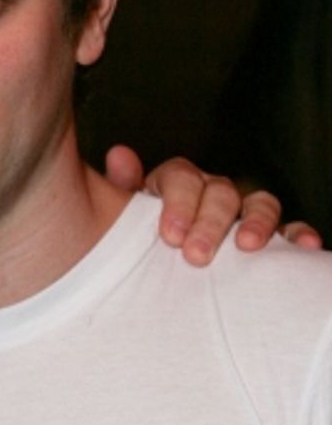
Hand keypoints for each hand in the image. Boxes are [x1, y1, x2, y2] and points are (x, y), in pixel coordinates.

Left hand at [104, 145, 322, 265]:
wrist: (150, 270)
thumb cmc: (134, 242)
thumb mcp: (120, 217)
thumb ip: (121, 188)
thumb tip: (119, 154)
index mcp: (175, 184)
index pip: (182, 177)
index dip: (177, 203)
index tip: (169, 236)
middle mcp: (211, 193)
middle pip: (220, 192)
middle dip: (210, 223)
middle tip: (196, 255)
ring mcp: (241, 212)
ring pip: (258, 203)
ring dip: (257, 222)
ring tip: (248, 246)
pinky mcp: (267, 236)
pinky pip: (288, 229)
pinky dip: (298, 234)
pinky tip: (304, 247)